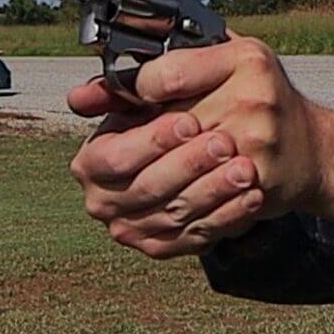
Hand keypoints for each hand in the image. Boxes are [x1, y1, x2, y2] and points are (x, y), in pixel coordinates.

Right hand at [68, 79, 264, 257]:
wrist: (208, 152)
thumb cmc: (175, 119)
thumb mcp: (153, 95)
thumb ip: (130, 87)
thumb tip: (81, 96)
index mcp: (92, 162)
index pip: (116, 157)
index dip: (152, 141)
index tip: (189, 122)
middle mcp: (106, 201)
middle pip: (148, 188)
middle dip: (189, 165)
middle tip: (224, 143)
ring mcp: (136, 229)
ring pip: (177, 214)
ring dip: (214, 191)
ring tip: (246, 169)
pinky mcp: (167, 246)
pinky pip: (199, 235)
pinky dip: (229, 215)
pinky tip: (252, 195)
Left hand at [69, 35, 333, 257]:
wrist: (316, 151)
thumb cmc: (262, 102)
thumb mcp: (221, 67)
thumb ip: (159, 71)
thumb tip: (81, 96)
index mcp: (246, 61)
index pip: (164, 76)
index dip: (137, 94)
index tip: (136, 103)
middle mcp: (255, 100)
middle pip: (166, 132)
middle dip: (141, 148)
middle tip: (133, 156)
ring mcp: (260, 147)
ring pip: (176, 178)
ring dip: (149, 188)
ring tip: (141, 188)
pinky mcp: (261, 187)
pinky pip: (202, 209)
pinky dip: (171, 217)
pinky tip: (161, 211)